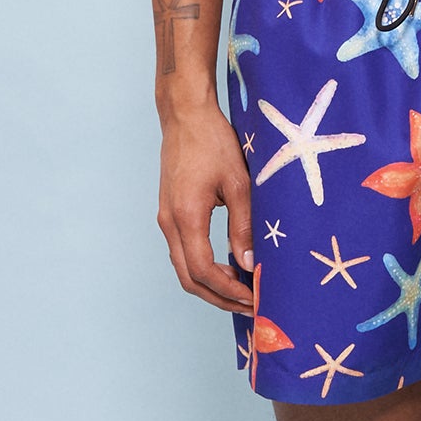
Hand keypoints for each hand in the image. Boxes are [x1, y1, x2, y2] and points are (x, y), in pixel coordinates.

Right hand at [157, 96, 254, 312]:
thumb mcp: (239, 183)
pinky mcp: (170, 212)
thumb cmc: (214, 142)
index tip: (254, 298)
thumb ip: (243, 227)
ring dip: (211, 285)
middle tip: (250, 305)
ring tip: (242, 291)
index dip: (229, 292)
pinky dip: (203, 268)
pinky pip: (183, 251)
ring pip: (184, 268)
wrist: (185, 115)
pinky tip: (227, 266)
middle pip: (189, 279)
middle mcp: (169, 223)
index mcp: (186, 217)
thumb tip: (249, 265)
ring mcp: (166, 218)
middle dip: (219, 298)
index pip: (204, 271)